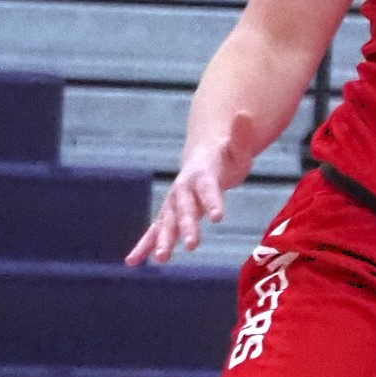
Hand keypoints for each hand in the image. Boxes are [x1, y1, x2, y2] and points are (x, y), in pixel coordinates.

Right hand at [128, 109, 258, 265]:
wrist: (205, 156)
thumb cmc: (228, 154)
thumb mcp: (239, 147)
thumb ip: (241, 136)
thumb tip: (244, 114)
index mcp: (202, 173)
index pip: (206, 187)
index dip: (211, 200)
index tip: (218, 216)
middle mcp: (183, 188)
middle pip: (183, 208)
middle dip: (186, 226)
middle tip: (193, 245)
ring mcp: (174, 202)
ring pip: (166, 222)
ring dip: (163, 240)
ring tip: (162, 259)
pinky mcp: (170, 214)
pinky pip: (154, 230)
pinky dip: (143, 246)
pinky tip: (132, 262)